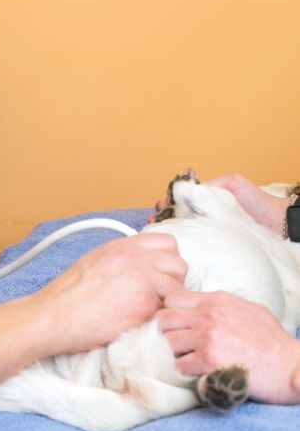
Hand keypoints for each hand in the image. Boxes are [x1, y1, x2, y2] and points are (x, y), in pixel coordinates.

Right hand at [32, 233, 186, 355]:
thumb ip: (122, 258)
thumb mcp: (95, 261)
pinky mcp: (144, 306)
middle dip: (172, 282)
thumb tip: (141, 266)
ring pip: (177, 290)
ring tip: (144, 311)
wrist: (54, 315)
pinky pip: (165, 311)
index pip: (167, 243)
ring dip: (166, 302)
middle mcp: (136, 258)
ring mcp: (142, 281)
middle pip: (179, 265)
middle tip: (156, 297)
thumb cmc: (67, 295)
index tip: (159, 275)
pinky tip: (136, 322)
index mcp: (123, 246)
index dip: (167, 261)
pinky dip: (155, 319)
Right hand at [153, 173, 287, 233]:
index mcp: (203, 202)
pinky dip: (179, 244)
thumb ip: (210, 184)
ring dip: (166, 230)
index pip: (178, 202)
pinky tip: (171, 245)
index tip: (161, 206)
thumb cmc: (256, 201)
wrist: (276, 223)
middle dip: (161, 217)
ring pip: (179, 231)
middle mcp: (201, 218)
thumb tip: (186, 190)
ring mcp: (205, 233)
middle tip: (155, 220)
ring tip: (157, 231)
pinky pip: (192, 245)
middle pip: (174, 217)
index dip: (166, 203)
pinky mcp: (210, 247)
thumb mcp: (232, 183)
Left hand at [156, 290, 299, 403]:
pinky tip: (195, 372)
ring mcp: (207, 337)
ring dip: (171, 354)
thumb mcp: (247, 309)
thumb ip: (219, 305)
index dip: (169, 312)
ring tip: (184, 359)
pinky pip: (179, 365)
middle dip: (164, 333)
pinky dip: (183, 371)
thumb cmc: (271, 341)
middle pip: (162, 319)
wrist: (290, 366)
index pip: (172, 299)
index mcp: (216, 300)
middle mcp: (208, 315)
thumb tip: (198, 306)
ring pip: (166, 342)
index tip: (175, 325)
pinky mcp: (209, 361)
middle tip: (173, 345)